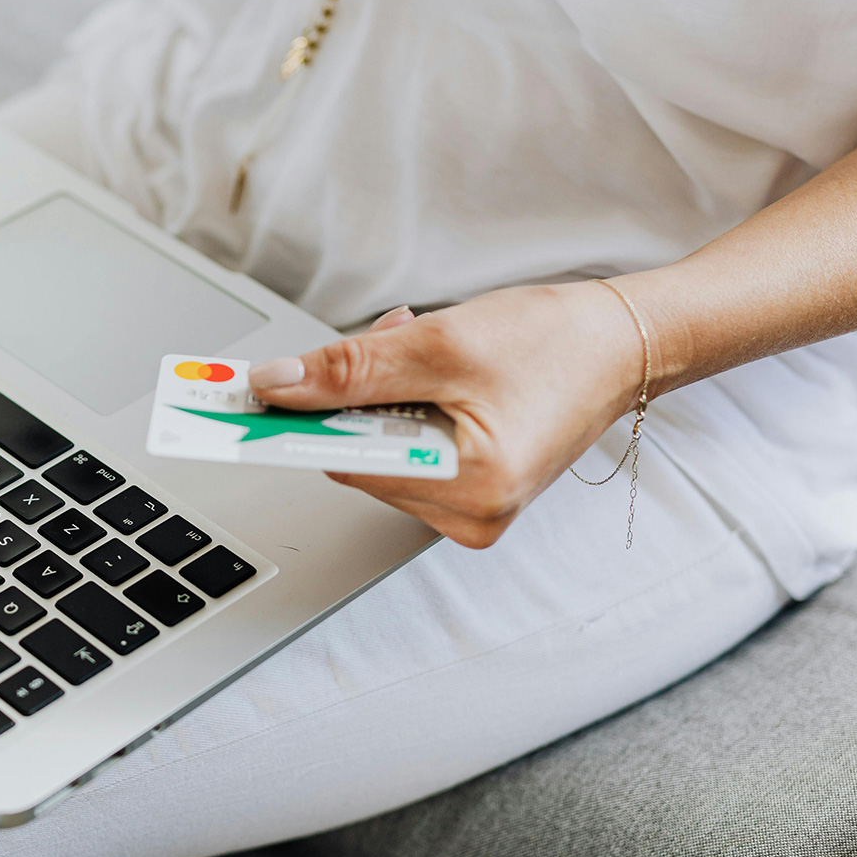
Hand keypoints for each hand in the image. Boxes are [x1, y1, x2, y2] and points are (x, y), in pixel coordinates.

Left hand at [248, 281, 647, 547]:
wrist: (623, 343)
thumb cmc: (555, 341)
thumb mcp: (441, 343)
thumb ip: (351, 369)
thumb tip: (274, 385)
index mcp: (471, 490)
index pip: (344, 462)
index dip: (291, 424)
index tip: (233, 406)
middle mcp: (469, 516)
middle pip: (354, 456)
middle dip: (355, 394)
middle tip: (391, 340)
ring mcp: (469, 510)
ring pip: (374, 449)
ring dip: (379, 392)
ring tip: (426, 350)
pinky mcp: (469, 492)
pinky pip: (401, 449)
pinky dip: (401, 405)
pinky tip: (434, 370)